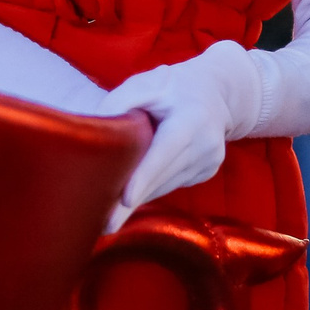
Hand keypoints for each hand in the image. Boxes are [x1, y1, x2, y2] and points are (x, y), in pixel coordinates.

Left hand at [102, 40, 261, 227]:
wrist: (216, 91)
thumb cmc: (173, 86)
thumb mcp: (147, 83)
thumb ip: (120, 101)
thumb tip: (93, 131)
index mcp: (191, 118)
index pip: (165, 151)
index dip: (144, 176)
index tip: (126, 199)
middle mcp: (206, 144)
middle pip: (162, 178)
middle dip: (132, 202)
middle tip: (105, 226)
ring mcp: (210, 161)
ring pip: (166, 186)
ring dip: (140, 197)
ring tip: (111, 214)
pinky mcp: (207, 171)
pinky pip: (173, 185)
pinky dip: (153, 188)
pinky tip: (135, 191)